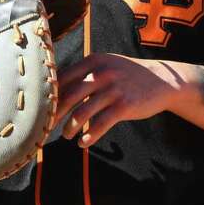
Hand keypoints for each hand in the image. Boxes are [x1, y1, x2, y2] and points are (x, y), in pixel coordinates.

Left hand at [56, 54, 183, 147]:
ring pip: (83, 112)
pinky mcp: (125, 106)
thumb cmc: (128, 75)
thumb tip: (55, 90)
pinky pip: (100, 124)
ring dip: (71, 128)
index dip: (49, 96)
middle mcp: (101, 73)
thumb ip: (84, 74)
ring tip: (67, 136)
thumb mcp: (107, 65)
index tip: (41, 110)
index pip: (62, 79)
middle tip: (47, 127)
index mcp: (93, 61)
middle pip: (68, 96)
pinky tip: (84, 143)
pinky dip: (89, 136)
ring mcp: (113, 89)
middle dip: (55, 115)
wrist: (163, 80)